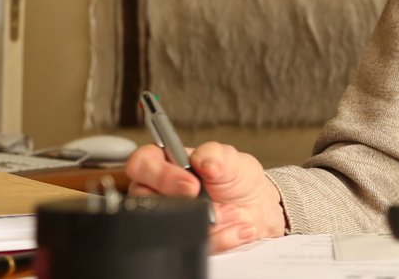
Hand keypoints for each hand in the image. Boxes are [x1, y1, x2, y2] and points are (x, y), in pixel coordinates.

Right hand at [125, 141, 287, 250]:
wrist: (257, 206)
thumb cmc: (236, 177)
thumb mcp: (230, 159)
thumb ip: (215, 154)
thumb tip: (203, 161)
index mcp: (163, 162)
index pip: (141, 164)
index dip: (161, 175)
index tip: (192, 183)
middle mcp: (158, 191)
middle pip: (145, 200)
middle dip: (185, 204)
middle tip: (209, 201)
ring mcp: (167, 218)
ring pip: (169, 226)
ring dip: (209, 222)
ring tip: (232, 211)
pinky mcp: (182, 240)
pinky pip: (192, 244)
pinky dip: (221, 237)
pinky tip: (235, 225)